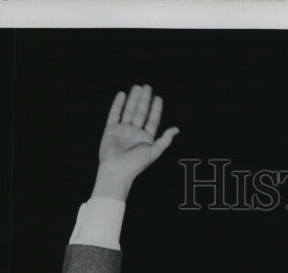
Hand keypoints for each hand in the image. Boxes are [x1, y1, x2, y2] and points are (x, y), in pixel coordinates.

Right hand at [92, 84, 178, 198]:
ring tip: (137, 87)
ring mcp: (122, 130)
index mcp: (145, 139)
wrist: (116, 170)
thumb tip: (177, 129)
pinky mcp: (110, 130)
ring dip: (133, 99)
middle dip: (144, 100)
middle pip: (141, 113)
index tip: (158, 98)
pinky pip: (114, 114)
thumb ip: (165, 140)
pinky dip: (118, 104)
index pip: (152, 121)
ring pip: (129, 111)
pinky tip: (122, 94)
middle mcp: (134, 133)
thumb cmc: (136, 164)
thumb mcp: (154, 151)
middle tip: (147, 86)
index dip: (156, 109)